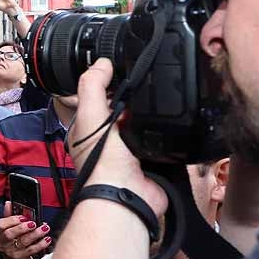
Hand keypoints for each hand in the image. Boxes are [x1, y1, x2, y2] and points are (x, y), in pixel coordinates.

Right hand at [0, 201, 50, 258]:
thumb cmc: (12, 242)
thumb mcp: (8, 229)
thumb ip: (9, 216)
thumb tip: (8, 203)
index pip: (1, 225)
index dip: (12, 220)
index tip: (23, 216)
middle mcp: (3, 242)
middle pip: (10, 234)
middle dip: (22, 227)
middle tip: (34, 223)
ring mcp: (11, 251)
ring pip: (23, 242)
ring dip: (35, 234)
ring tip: (44, 228)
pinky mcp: (20, 258)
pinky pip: (32, 250)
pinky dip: (41, 244)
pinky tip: (47, 239)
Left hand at [70, 59, 167, 215]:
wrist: (127, 196)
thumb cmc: (103, 163)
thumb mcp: (91, 115)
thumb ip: (93, 87)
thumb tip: (102, 62)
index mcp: (87, 129)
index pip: (97, 99)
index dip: (110, 85)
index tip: (125, 70)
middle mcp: (107, 140)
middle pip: (123, 110)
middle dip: (135, 100)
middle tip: (148, 85)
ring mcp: (130, 151)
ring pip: (143, 123)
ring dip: (152, 116)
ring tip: (160, 101)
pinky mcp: (152, 160)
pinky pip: (161, 140)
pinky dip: (166, 132)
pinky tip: (171, 123)